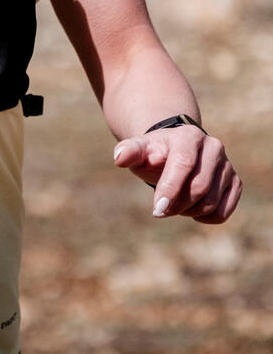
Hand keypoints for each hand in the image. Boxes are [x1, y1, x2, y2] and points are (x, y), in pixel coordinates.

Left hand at [113, 125, 241, 223]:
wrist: (174, 152)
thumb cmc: (153, 154)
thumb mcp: (139, 150)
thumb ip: (128, 151)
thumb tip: (119, 157)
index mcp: (189, 136)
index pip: (183, 164)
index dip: (170, 189)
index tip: (156, 210)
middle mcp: (213, 147)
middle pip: (199, 187)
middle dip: (177, 204)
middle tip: (161, 209)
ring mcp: (226, 165)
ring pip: (212, 202)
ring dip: (189, 211)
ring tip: (175, 204)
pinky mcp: (234, 182)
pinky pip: (224, 210)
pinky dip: (207, 218)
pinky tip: (193, 210)